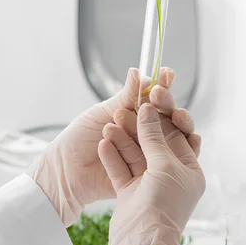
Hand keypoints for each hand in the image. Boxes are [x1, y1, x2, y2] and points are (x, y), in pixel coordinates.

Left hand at [29, 67, 196, 227]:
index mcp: (134, 114)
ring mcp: (150, 151)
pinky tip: (177, 141)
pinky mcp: (151, 172)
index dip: (163, 85)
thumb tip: (137, 72)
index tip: (166, 75)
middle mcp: (146, 131)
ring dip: (179, 123)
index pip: (155, 97)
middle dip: (168, 102)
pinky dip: (177, 151)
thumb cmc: (78, 140)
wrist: (66, 171)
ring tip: (171, 116)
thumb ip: (124, 97)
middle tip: (161, 96)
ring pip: (175, 137)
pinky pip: (168, 164)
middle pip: (168, 115)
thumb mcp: (101, 113)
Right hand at [99, 103, 205, 244]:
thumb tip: (148, 109)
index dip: (164, 117)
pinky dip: (112, 157)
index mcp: (189, 170)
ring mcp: (149, 184)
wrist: (141, 244)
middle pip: (153, 143)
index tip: (151, 100)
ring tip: (107, 125)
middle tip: (124, 108)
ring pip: (135, 154)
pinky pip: (121, 169)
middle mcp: (171, 175)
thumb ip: (153, 136)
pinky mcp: (129, 192)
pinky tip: (103, 143)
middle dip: (139, 127)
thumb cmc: (162, 206)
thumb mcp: (163, 165)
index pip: (178, 136)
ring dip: (122, 140)